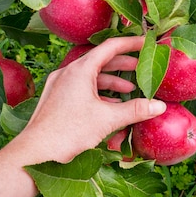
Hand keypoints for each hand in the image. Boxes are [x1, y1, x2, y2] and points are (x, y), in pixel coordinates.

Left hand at [10, 36, 166, 163]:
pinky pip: (81, 88)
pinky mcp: (56, 98)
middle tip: (141, 67)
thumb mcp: (108, 119)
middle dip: (122, 64)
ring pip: (90, 76)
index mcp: (80, 69)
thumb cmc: (69, 131)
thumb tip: (159, 105)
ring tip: (129, 90)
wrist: (36, 152)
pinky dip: (98, 92)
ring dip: (111, 80)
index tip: (147, 43)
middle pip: (100, 60)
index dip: (131, 43)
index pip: (110, 47)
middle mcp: (68, 72)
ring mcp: (60, 85)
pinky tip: (110, 105)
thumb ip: (135, 110)